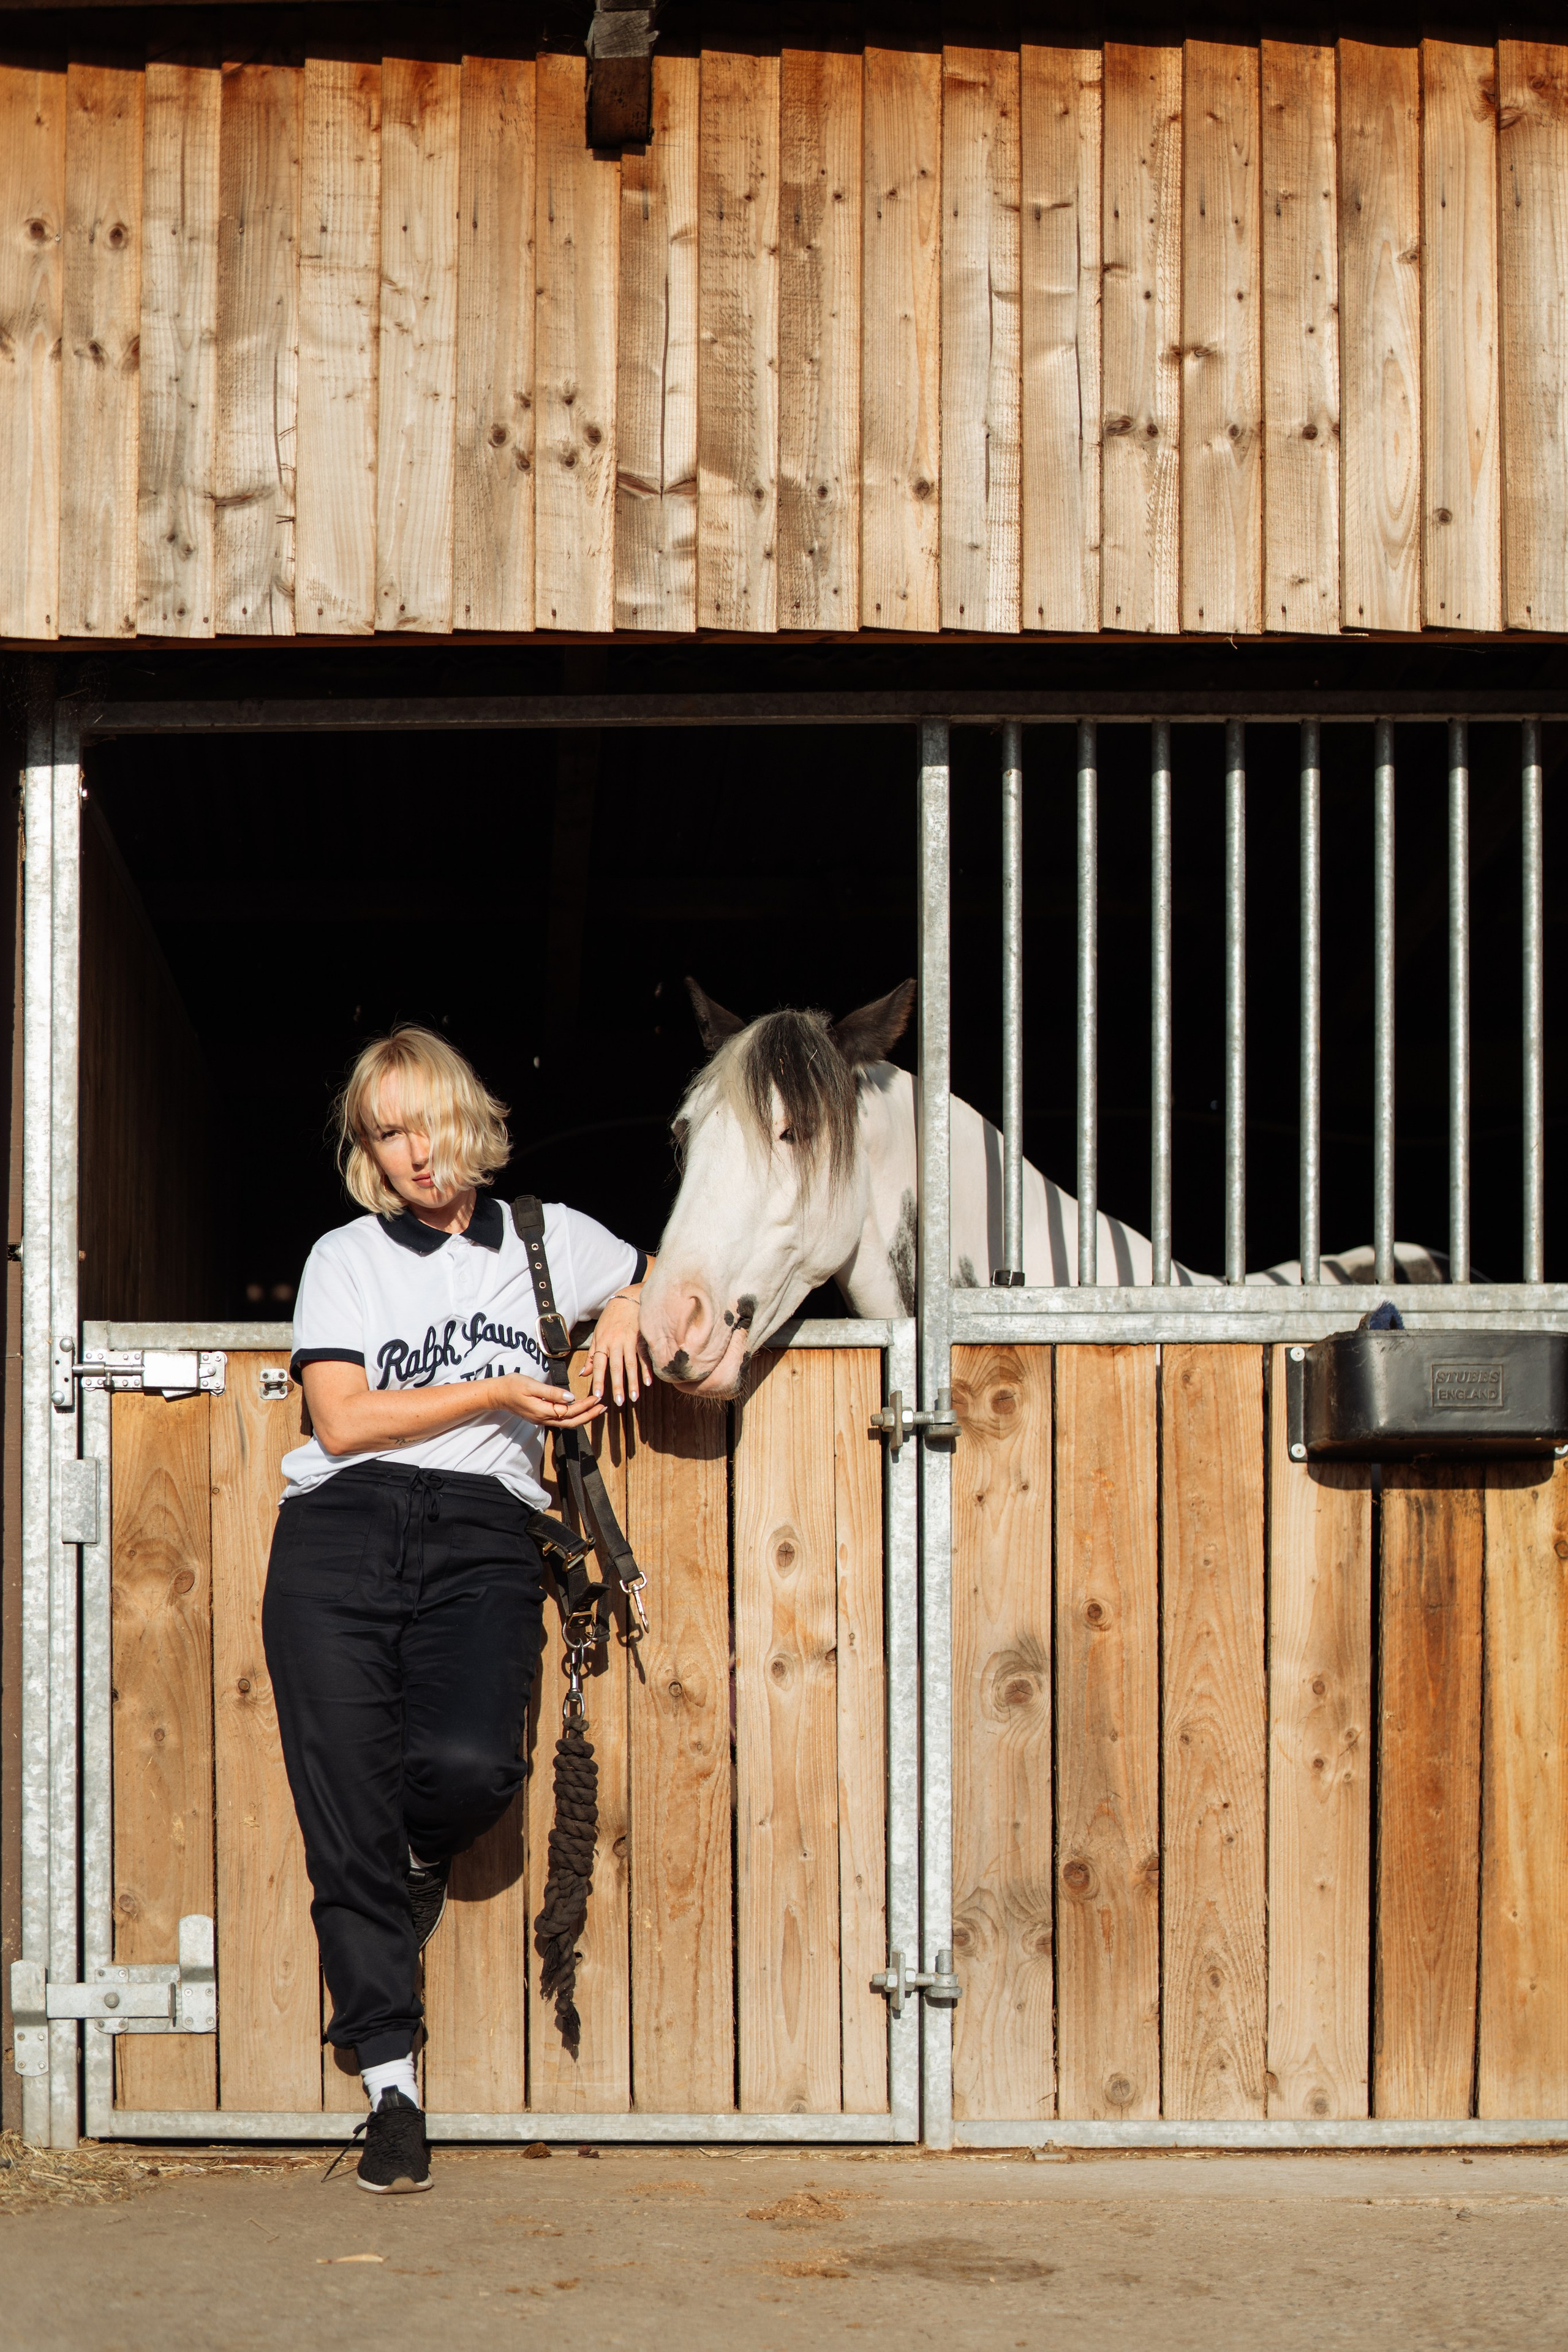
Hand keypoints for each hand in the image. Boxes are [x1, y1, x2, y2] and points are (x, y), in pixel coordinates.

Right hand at [494, 1372, 605, 1430]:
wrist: (496, 1394)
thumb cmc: (512, 1386)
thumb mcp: (531, 1385)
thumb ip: (551, 1393)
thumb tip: (571, 1397)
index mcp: (543, 1411)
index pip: (569, 1411)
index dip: (585, 1406)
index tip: (596, 1399)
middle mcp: (544, 1419)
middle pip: (571, 1421)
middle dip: (589, 1415)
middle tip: (603, 1407)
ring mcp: (542, 1420)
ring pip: (567, 1422)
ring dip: (583, 1416)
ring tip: (596, 1409)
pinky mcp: (540, 1416)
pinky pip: (561, 1419)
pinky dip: (573, 1415)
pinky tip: (579, 1409)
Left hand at [588, 1292, 653, 1406]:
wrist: (629, 1299)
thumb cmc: (611, 1318)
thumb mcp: (598, 1334)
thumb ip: (593, 1355)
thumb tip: (584, 1373)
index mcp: (603, 1342)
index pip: (599, 1364)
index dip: (599, 1380)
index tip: (598, 1395)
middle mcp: (616, 1342)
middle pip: (617, 1367)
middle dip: (618, 1385)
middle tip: (618, 1402)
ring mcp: (631, 1340)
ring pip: (631, 1364)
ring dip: (633, 1382)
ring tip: (633, 1397)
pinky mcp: (642, 1338)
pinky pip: (644, 1357)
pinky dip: (647, 1370)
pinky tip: (648, 1382)